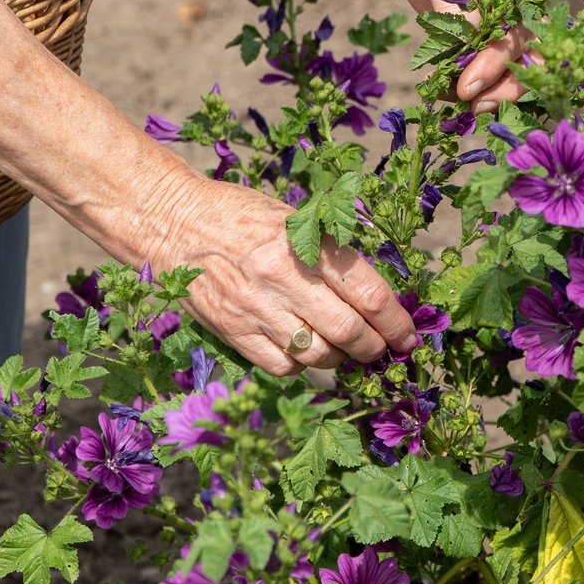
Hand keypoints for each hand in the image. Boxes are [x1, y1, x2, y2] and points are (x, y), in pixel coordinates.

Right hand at [148, 177, 415, 376]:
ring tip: (345, 351)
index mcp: (306, 244)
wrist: (177, 223)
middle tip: (382, 351)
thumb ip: (333, 256)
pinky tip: (306, 352)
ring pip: (318, 355)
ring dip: (340, 359)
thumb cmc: (245, 217)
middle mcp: (283, 278)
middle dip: (374, 348)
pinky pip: (283, 366)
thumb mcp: (296, 220)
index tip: (407, 336)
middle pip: (348, 331)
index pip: (368, 293)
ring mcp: (257, 308)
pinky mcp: (234, 331)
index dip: (396, 322)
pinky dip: (303, 366)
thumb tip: (378, 299)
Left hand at [377, 0, 546, 112]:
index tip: (468, 85)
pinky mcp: (480, 33)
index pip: (521, 34)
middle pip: (526, 58)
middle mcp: (522, 4)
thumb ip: (463, 24)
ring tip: (453, 101)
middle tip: (471, 106)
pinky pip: (481, 65)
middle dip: (501, 86)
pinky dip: (465, 80)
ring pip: (507, 68)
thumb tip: (470, 72)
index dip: (497, 64)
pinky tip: (443, 88)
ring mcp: (503, 20)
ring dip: (484, 90)